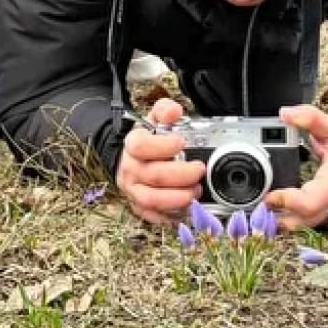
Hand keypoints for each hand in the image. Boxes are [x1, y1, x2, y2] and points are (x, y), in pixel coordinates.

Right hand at [115, 98, 207, 225]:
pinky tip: (187, 209)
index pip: (141, 146)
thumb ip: (165, 111)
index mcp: (133, 146)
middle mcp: (131, 169)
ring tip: (195, 191)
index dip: (163, 145)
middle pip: (154, 175)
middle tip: (199, 170)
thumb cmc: (147, 141)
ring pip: (152, 199)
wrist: (128, 160)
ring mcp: (133, 190)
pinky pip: (153, 216)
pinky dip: (171, 215)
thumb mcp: (153, 120)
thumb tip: (175, 111)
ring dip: (179, 197)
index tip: (181, 142)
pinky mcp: (139, 207)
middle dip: (182, 175)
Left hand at [265, 105, 327, 231]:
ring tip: (264, 212)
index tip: (270, 195)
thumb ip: (311, 118)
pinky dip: (296, 219)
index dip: (288, 202)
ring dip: (286, 221)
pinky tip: (280, 212)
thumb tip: (286, 113)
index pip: (311, 202)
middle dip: (280, 217)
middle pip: (307, 220)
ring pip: (310, 225)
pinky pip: (314, 221)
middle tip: (259, 206)